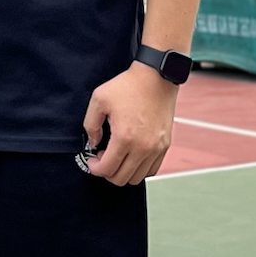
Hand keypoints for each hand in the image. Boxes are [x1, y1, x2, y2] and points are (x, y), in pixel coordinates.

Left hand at [81, 62, 177, 185]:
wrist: (156, 77)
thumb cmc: (129, 86)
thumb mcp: (99, 100)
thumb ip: (90, 125)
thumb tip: (93, 144)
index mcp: (124, 138)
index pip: (107, 169)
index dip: (95, 169)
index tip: (92, 161)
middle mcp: (143, 147)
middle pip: (121, 179)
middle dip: (108, 172)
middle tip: (103, 158)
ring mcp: (156, 148)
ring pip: (137, 178)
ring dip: (124, 172)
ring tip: (118, 156)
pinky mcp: (165, 145)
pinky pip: (152, 169)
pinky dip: (140, 168)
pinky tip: (132, 155)